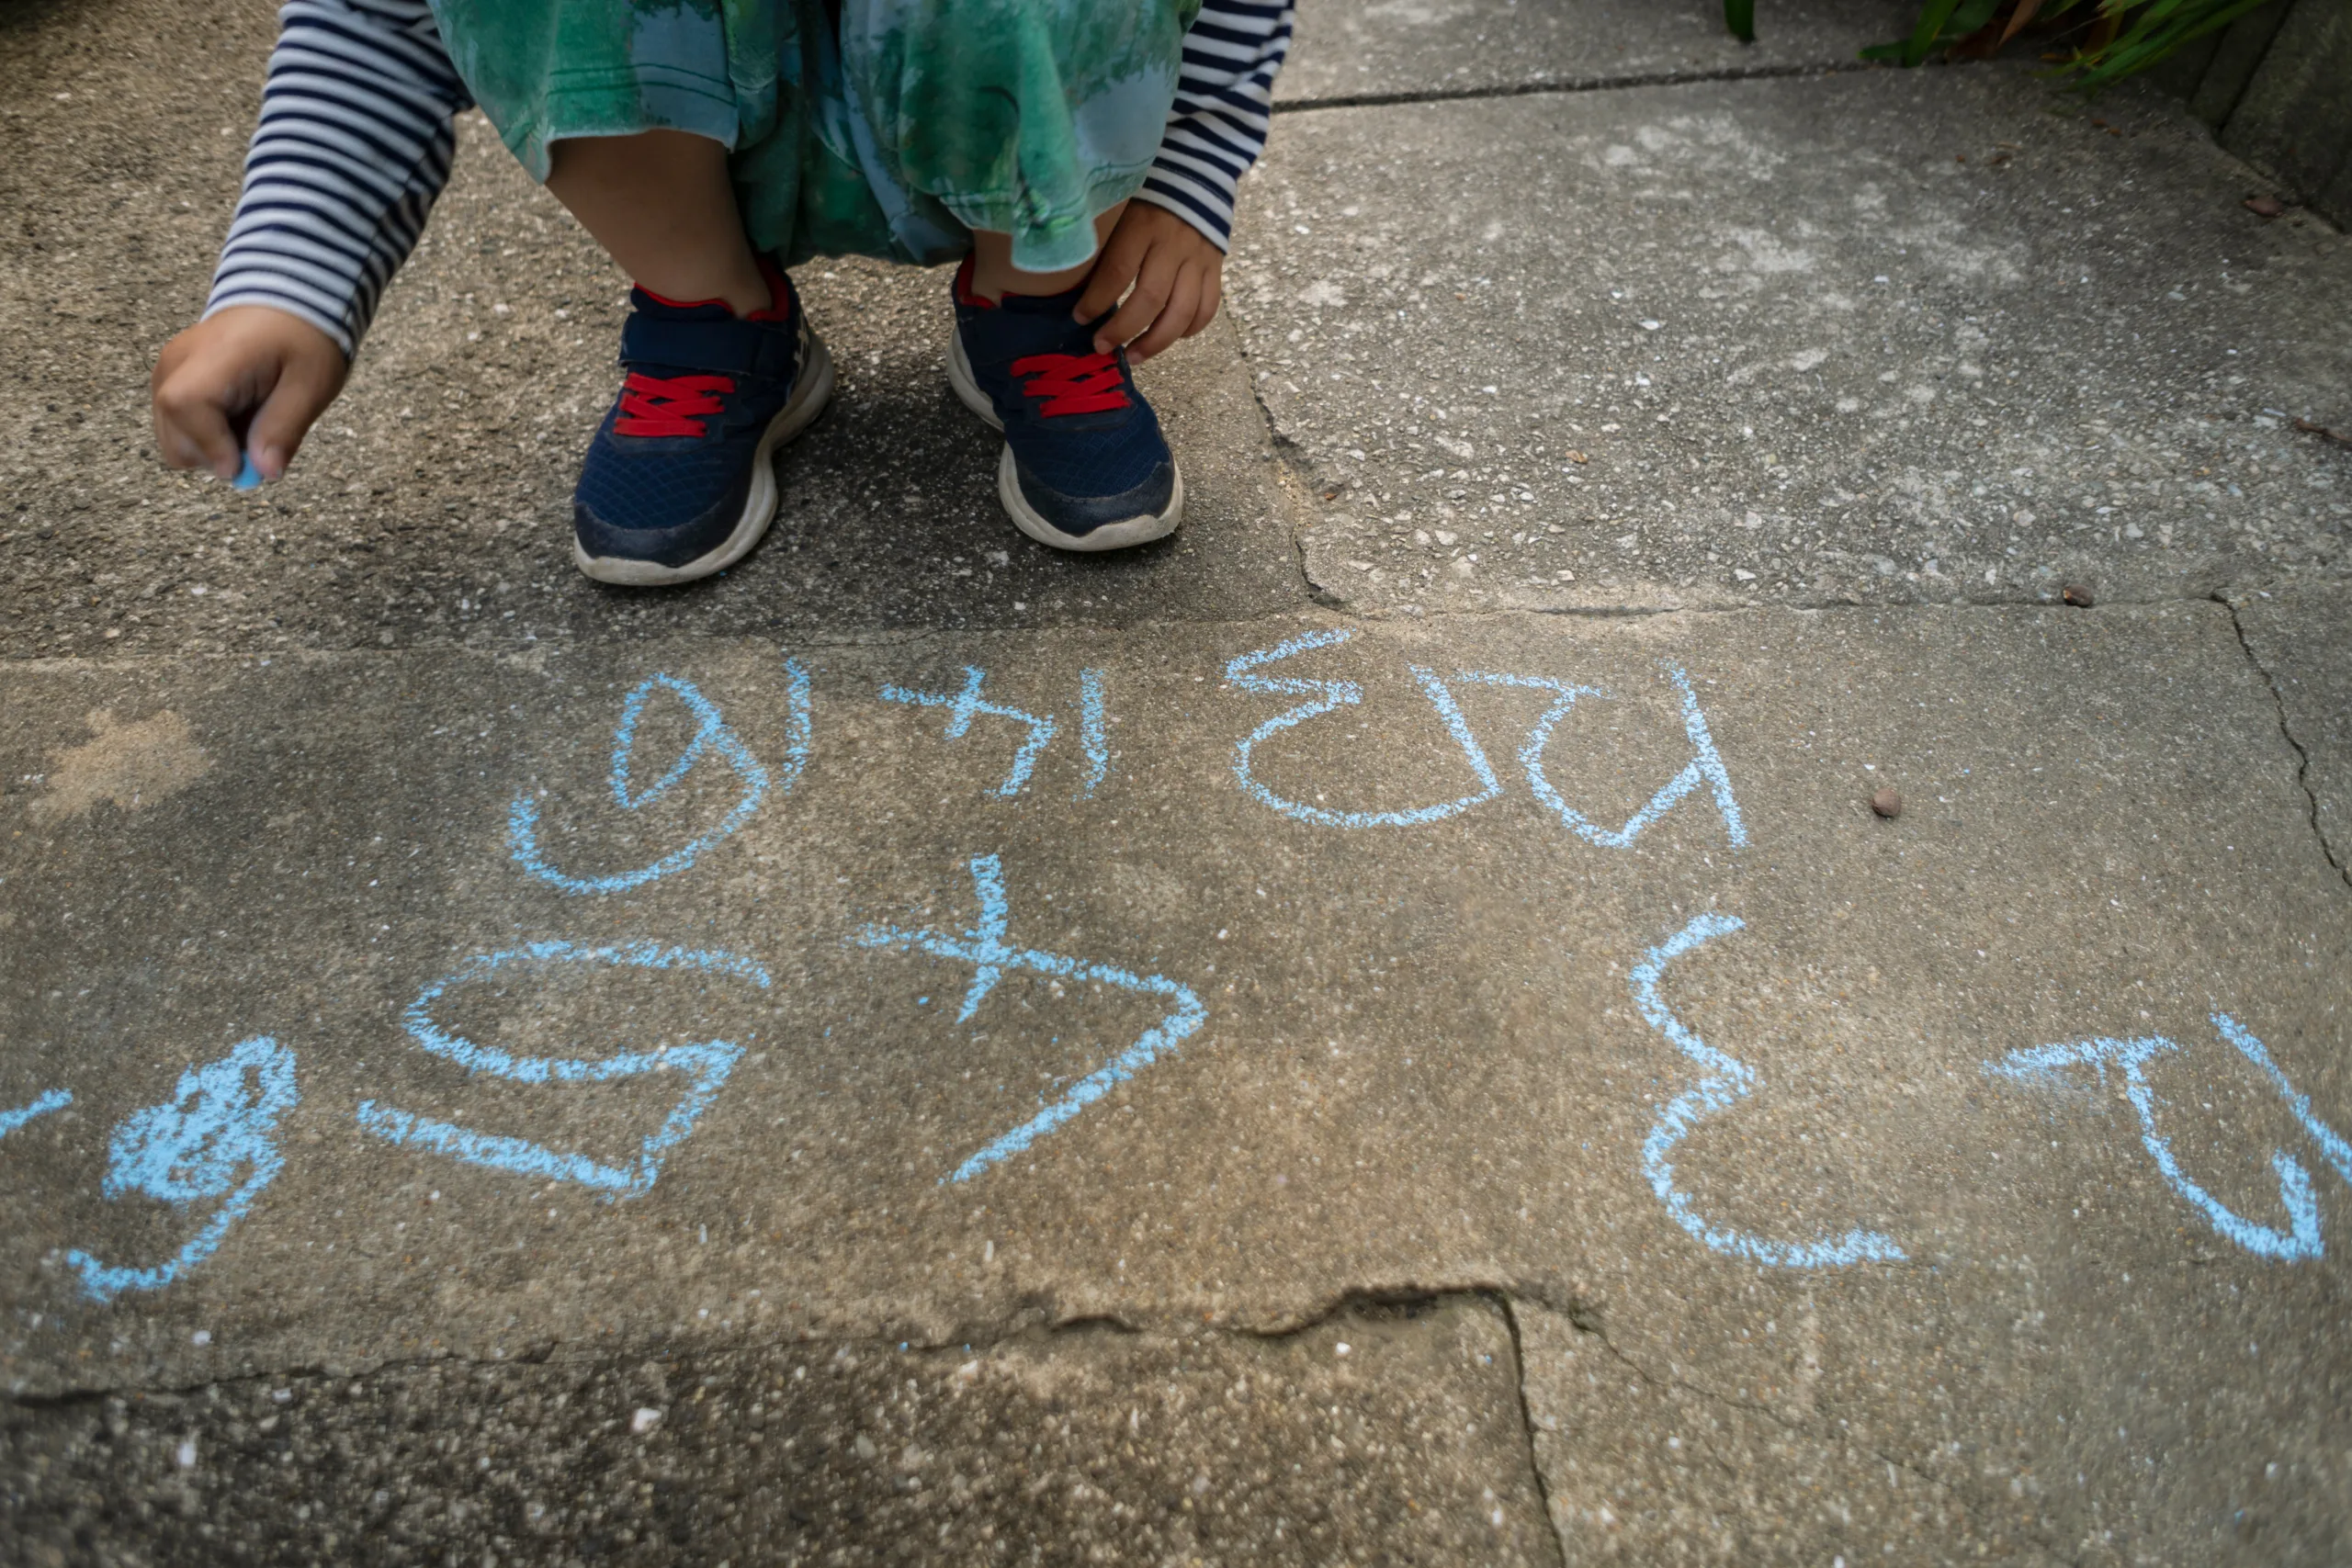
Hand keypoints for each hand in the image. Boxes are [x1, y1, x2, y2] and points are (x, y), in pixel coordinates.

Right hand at [151, 306, 346, 481]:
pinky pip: (179, 428)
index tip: (245, 466)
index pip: (186, 410)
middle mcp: (176, 366)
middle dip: (216, 455)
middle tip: (258, 439)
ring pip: (173, 441)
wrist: (285, 302)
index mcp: (211, 359)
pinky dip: (208, 435)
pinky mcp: (171, 381)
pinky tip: (237, 415)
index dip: (212, 449)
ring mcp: (168, 373)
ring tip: (250, 420)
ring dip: (213, 448)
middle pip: (174, 439)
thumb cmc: (301, 338)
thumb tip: (264, 473)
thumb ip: (283, 430)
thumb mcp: (310, 386)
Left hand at [1074, 202, 1224, 362]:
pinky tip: (1171, 338)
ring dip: (1156, 342)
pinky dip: (1189, 330)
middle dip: (1123, 330)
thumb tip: (1081, 284)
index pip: (1118, 271)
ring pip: (1181, 312)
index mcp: (1144, 226)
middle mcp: (1174, 245)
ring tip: (1134, 356)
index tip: (1079, 318)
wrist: (1198, 174)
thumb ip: (1108, 242)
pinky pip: (1206, 308)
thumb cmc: (1148, 195)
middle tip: (1101, 346)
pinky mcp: (1215, 269)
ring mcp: (1198, 259)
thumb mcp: (1122, 208)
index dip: (1097, 300)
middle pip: (1150, 299)